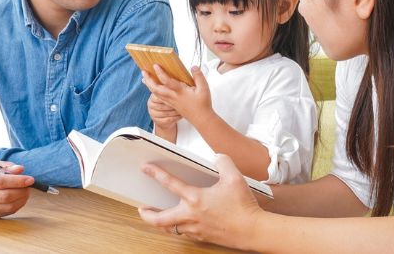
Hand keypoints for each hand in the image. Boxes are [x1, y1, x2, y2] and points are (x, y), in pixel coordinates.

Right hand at [0, 160, 32, 218]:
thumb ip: (3, 166)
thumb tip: (20, 170)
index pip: (0, 182)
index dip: (18, 181)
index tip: (30, 179)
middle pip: (4, 196)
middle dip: (21, 191)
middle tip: (29, 186)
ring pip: (5, 207)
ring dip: (20, 200)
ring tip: (25, 192)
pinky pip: (3, 213)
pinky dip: (14, 207)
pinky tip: (18, 199)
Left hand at [137, 154, 264, 249]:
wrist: (253, 230)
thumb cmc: (243, 206)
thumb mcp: (234, 177)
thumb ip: (223, 162)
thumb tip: (217, 157)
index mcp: (195, 199)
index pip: (170, 184)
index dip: (156, 174)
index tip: (146, 169)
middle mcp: (191, 216)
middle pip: (160, 219)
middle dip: (147, 214)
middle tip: (141, 208)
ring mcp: (195, 229)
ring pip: (170, 229)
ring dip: (161, 223)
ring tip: (156, 218)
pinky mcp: (202, 237)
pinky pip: (183, 234)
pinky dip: (177, 229)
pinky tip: (180, 224)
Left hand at [141, 65, 212, 125]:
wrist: (201, 119)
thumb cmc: (203, 104)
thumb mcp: (204, 88)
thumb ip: (198, 76)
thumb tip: (193, 67)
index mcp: (180, 92)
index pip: (167, 81)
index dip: (160, 73)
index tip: (155, 65)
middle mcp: (173, 97)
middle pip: (156, 89)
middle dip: (149, 80)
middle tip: (143, 71)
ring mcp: (171, 101)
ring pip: (156, 94)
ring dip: (149, 85)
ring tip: (145, 78)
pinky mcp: (171, 104)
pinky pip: (159, 97)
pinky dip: (153, 91)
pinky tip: (152, 88)